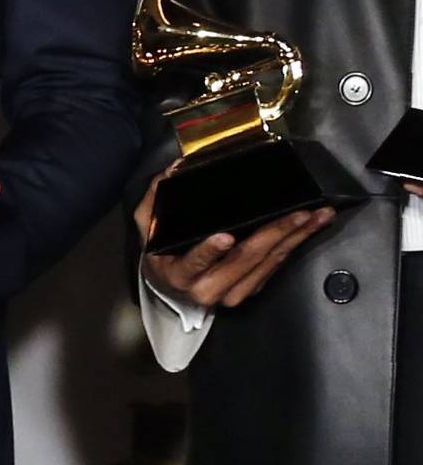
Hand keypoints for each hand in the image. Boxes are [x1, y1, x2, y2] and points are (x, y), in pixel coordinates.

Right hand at [136, 167, 333, 308]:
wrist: (172, 290)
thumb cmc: (163, 256)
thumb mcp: (147, 230)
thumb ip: (154, 202)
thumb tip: (173, 170)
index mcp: (180, 274)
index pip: (194, 262)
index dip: (209, 251)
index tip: (225, 237)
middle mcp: (208, 289)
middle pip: (246, 258)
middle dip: (277, 232)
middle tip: (300, 213)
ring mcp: (232, 293)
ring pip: (268, 263)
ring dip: (295, 238)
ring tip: (316, 216)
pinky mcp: (250, 291)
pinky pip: (275, 267)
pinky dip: (293, 246)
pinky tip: (308, 229)